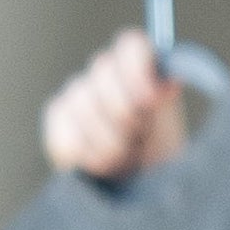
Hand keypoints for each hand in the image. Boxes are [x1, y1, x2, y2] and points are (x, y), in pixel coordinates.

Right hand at [42, 29, 186, 178]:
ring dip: (108, 138)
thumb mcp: (170, 124)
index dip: (137, 70)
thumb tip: (167, 82)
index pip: (130, 44)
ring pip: (83, 102)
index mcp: (140, 64)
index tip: (149, 101)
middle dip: (124, 111)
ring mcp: (78, 92)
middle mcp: (107, 72)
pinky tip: (100, 164)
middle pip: (103, 69)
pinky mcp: (58, 116)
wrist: (136, 185)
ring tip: (125, 156)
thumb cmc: (158, 151)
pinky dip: (85, 152)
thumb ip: (165, 99)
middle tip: (139, 137)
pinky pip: (66, 127)